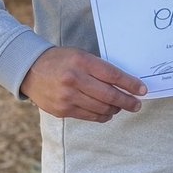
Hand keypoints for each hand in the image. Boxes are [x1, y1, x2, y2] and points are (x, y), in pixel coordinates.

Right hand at [20, 46, 146, 121]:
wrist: (29, 69)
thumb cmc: (60, 61)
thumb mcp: (80, 56)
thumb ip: (99, 68)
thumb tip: (124, 84)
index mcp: (81, 62)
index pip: (112, 75)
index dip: (130, 84)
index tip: (142, 90)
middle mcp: (74, 79)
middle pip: (109, 95)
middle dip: (127, 101)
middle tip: (137, 105)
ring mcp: (67, 97)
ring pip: (101, 108)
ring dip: (115, 109)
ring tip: (121, 107)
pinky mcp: (62, 110)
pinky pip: (89, 116)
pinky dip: (102, 115)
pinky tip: (107, 113)